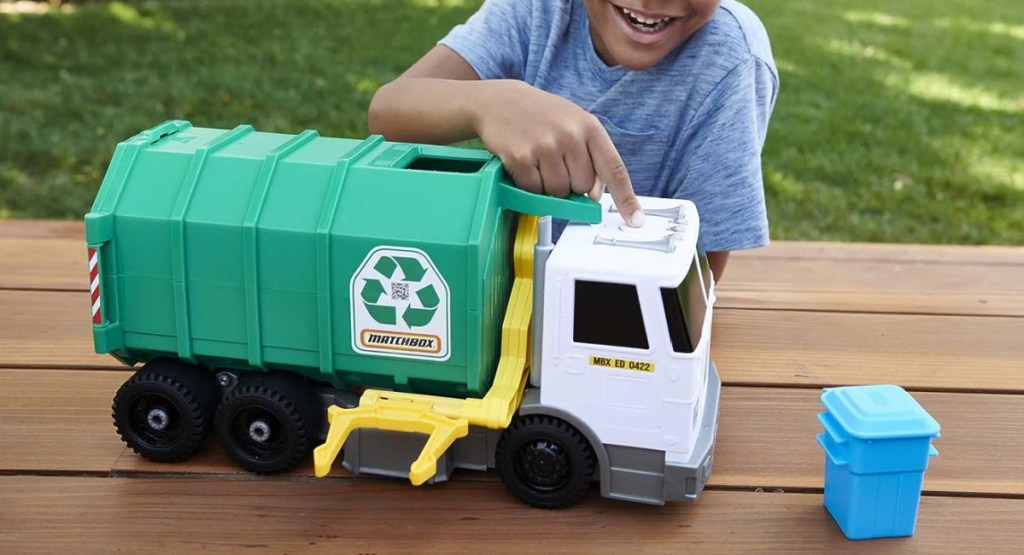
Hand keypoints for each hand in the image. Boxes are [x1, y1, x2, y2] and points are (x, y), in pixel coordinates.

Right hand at [474, 81, 644, 226]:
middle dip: (570, 183)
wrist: (500, 101)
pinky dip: (529, 185)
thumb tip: (596, 194)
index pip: (614, 169)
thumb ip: (590, 156)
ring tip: (539, 162)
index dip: (626, 198)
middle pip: (583, 187)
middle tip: (555, 163)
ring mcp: (545, 146)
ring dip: (548, 186)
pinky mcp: (521, 157)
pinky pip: (534, 190)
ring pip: (558, 192)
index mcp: (589, 127)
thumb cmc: (541, 115)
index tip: (636, 220)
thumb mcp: (573, 124)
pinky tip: (525, 163)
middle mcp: (570, 135)